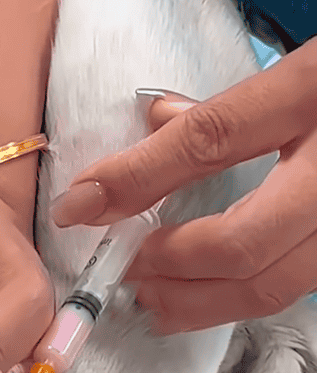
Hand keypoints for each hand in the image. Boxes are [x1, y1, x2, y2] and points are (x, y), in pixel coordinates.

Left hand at [49, 39, 316, 333]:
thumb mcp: (303, 70)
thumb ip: (227, 105)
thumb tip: (152, 119)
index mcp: (315, 96)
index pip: (210, 140)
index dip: (136, 179)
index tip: (79, 206)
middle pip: (240, 244)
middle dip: (170, 267)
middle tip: (126, 273)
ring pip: (269, 285)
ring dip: (198, 302)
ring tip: (152, 300)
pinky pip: (290, 288)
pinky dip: (236, 300)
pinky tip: (201, 300)